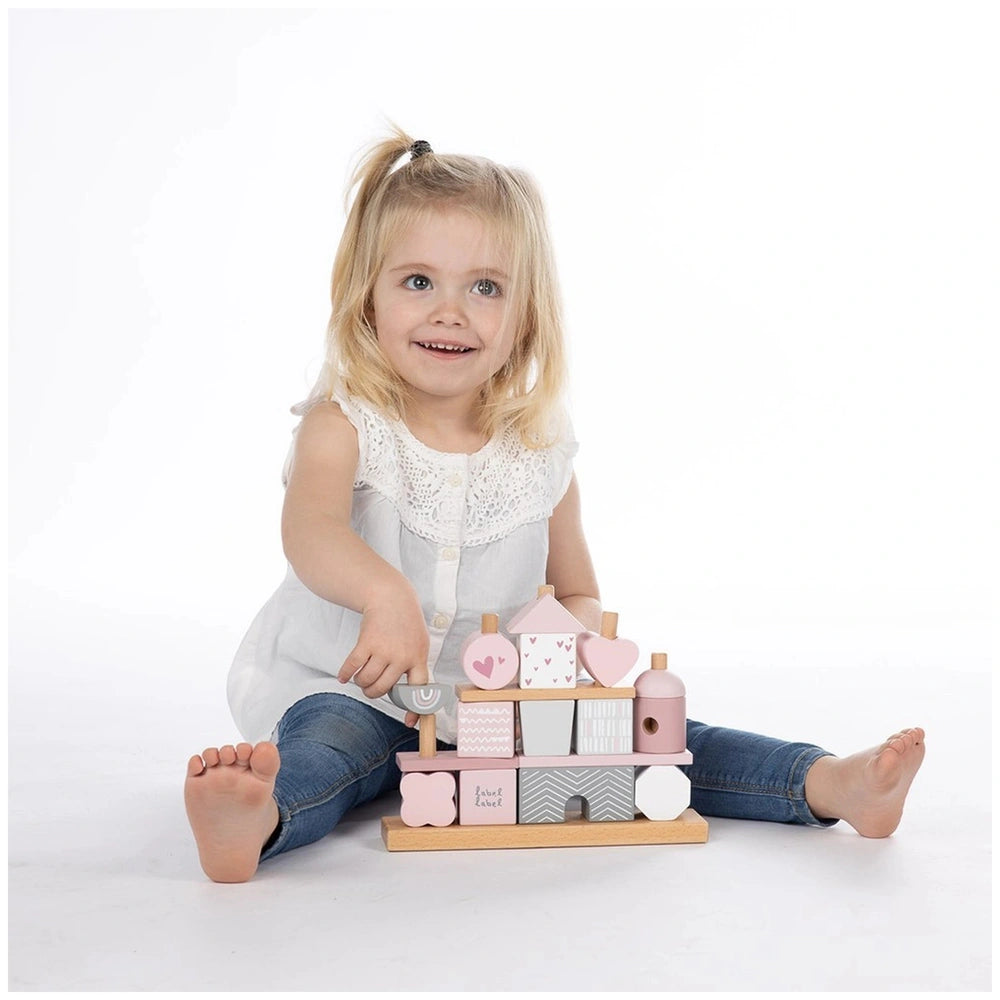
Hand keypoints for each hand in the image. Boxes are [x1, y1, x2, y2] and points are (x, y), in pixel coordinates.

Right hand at [337, 588, 429, 725]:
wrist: (391, 597)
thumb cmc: (405, 622)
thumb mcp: (419, 642)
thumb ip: (413, 665)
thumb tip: (406, 693)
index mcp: (418, 658)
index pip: (419, 690)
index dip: (414, 709)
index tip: (409, 722)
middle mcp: (402, 657)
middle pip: (384, 689)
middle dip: (374, 692)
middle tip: (370, 687)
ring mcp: (384, 650)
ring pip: (367, 681)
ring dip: (360, 683)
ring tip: (360, 677)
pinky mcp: (367, 643)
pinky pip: (352, 667)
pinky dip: (345, 674)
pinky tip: (344, 675)